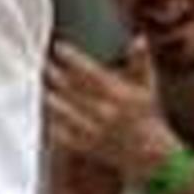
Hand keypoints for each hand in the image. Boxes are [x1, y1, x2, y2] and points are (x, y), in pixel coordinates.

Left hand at [45, 38, 180, 185]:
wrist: (152, 156)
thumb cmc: (147, 116)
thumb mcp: (147, 87)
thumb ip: (141, 61)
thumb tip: (139, 38)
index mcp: (119, 95)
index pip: (89, 72)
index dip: (72, 58)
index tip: (58, 47)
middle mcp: (105, 112)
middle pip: (70, 89)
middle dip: (54, 73)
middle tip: (43, 63)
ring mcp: (95, 131)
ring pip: (62, 110)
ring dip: (50, 96)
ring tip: (41, 84)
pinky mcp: (88, 146)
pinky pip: (62, 132)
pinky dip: (53, 121)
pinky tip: (47, 110)